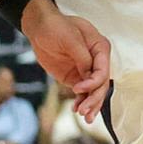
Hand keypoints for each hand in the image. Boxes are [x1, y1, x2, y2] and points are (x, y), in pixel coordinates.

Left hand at [22, 0, 110, 122]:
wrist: (39, 27)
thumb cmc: (55, 26)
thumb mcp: (69, 38)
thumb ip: (81, 56)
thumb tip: (89, 75)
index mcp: (99, 47)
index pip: (103, 70)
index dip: (93, 83)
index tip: (78, 88)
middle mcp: (96, 60)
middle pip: (101, 84)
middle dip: (94, 99)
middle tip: (84, 111)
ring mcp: (86, 69)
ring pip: (94, 91)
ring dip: (90, 104)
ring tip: (84, 117)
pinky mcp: (76, 76)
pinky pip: (82, 92)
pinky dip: (81, 101)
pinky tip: (76, 109)